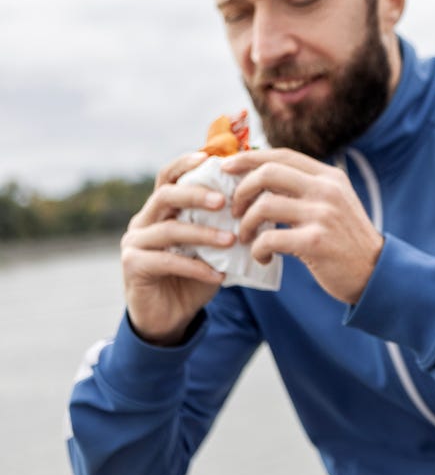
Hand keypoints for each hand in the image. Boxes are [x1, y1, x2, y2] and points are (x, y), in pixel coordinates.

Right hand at [122, 152, 233, 344]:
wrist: (169, 317)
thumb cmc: (195, 276)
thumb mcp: (213, 248)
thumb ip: (225, 225)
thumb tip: (261, 204)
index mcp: (161, 210)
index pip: (169, 176)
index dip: (186, 163)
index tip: (210, 157)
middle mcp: (143, 221)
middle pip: (166, 195)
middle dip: (196, 194)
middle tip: (223, 201)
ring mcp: (134, 242)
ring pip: (168, 229)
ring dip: (203, 233)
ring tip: (232, 240)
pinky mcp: (133, 266)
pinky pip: (166, 261)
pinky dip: (196, 266)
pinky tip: (219, 275)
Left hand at [221, 149, 382, 303]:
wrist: (376, 273)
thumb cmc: (346, 240)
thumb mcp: (335, 203)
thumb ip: (307, 188)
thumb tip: (262, 175)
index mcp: (329, 177)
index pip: (281, 155)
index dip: (248, 158)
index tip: (226, 167)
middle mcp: (327, 190)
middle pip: (268, 173)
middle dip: (241, 190)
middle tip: (235, 210)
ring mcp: (322, 214)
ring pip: (264, 206)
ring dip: (247, 224)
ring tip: (248, 238)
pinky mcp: (316, 242)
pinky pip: (270, 238)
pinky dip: (258, 250)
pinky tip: (263, 258)